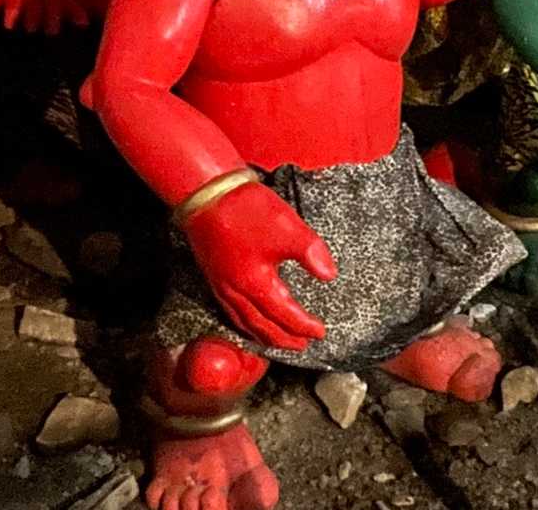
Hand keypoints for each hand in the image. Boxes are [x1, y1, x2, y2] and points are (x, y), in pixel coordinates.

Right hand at [183, 181, 337, 351]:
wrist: (208, 193)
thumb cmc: (247, 210)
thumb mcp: (288, 228)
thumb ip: (311, 253)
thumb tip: (329, 275)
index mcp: (256, 284)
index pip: (284, 315)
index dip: (303, 325)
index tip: (320, 332)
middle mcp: (236, 292)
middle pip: (262, 327)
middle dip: (284, 339)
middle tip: (302, 346)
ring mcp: (221, 286)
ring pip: (244, 323)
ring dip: (264, 336)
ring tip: (278, 341)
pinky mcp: (214, 276)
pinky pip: (231, 312)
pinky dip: (245, 324)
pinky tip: (250, 318)